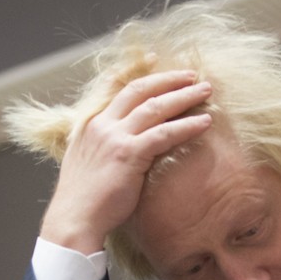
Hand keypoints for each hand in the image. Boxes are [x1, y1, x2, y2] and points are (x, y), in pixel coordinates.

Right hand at [40, 70, 212, 254]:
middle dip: (170, 80)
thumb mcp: (90, 163)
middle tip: (194, 76)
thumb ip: (106, 147)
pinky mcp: (128, 154)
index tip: (157, 61)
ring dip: (184, 97)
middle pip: (141, 91)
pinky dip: (187, 126)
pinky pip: (164, 134)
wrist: (74, 218)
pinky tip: (204, 123)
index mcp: (93, 124)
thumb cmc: (86, 199)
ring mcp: (115, 137)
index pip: (119, 89)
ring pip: (155, 107)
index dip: (141, 74)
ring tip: (206, 91)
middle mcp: (103, 124)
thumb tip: (126, 147)